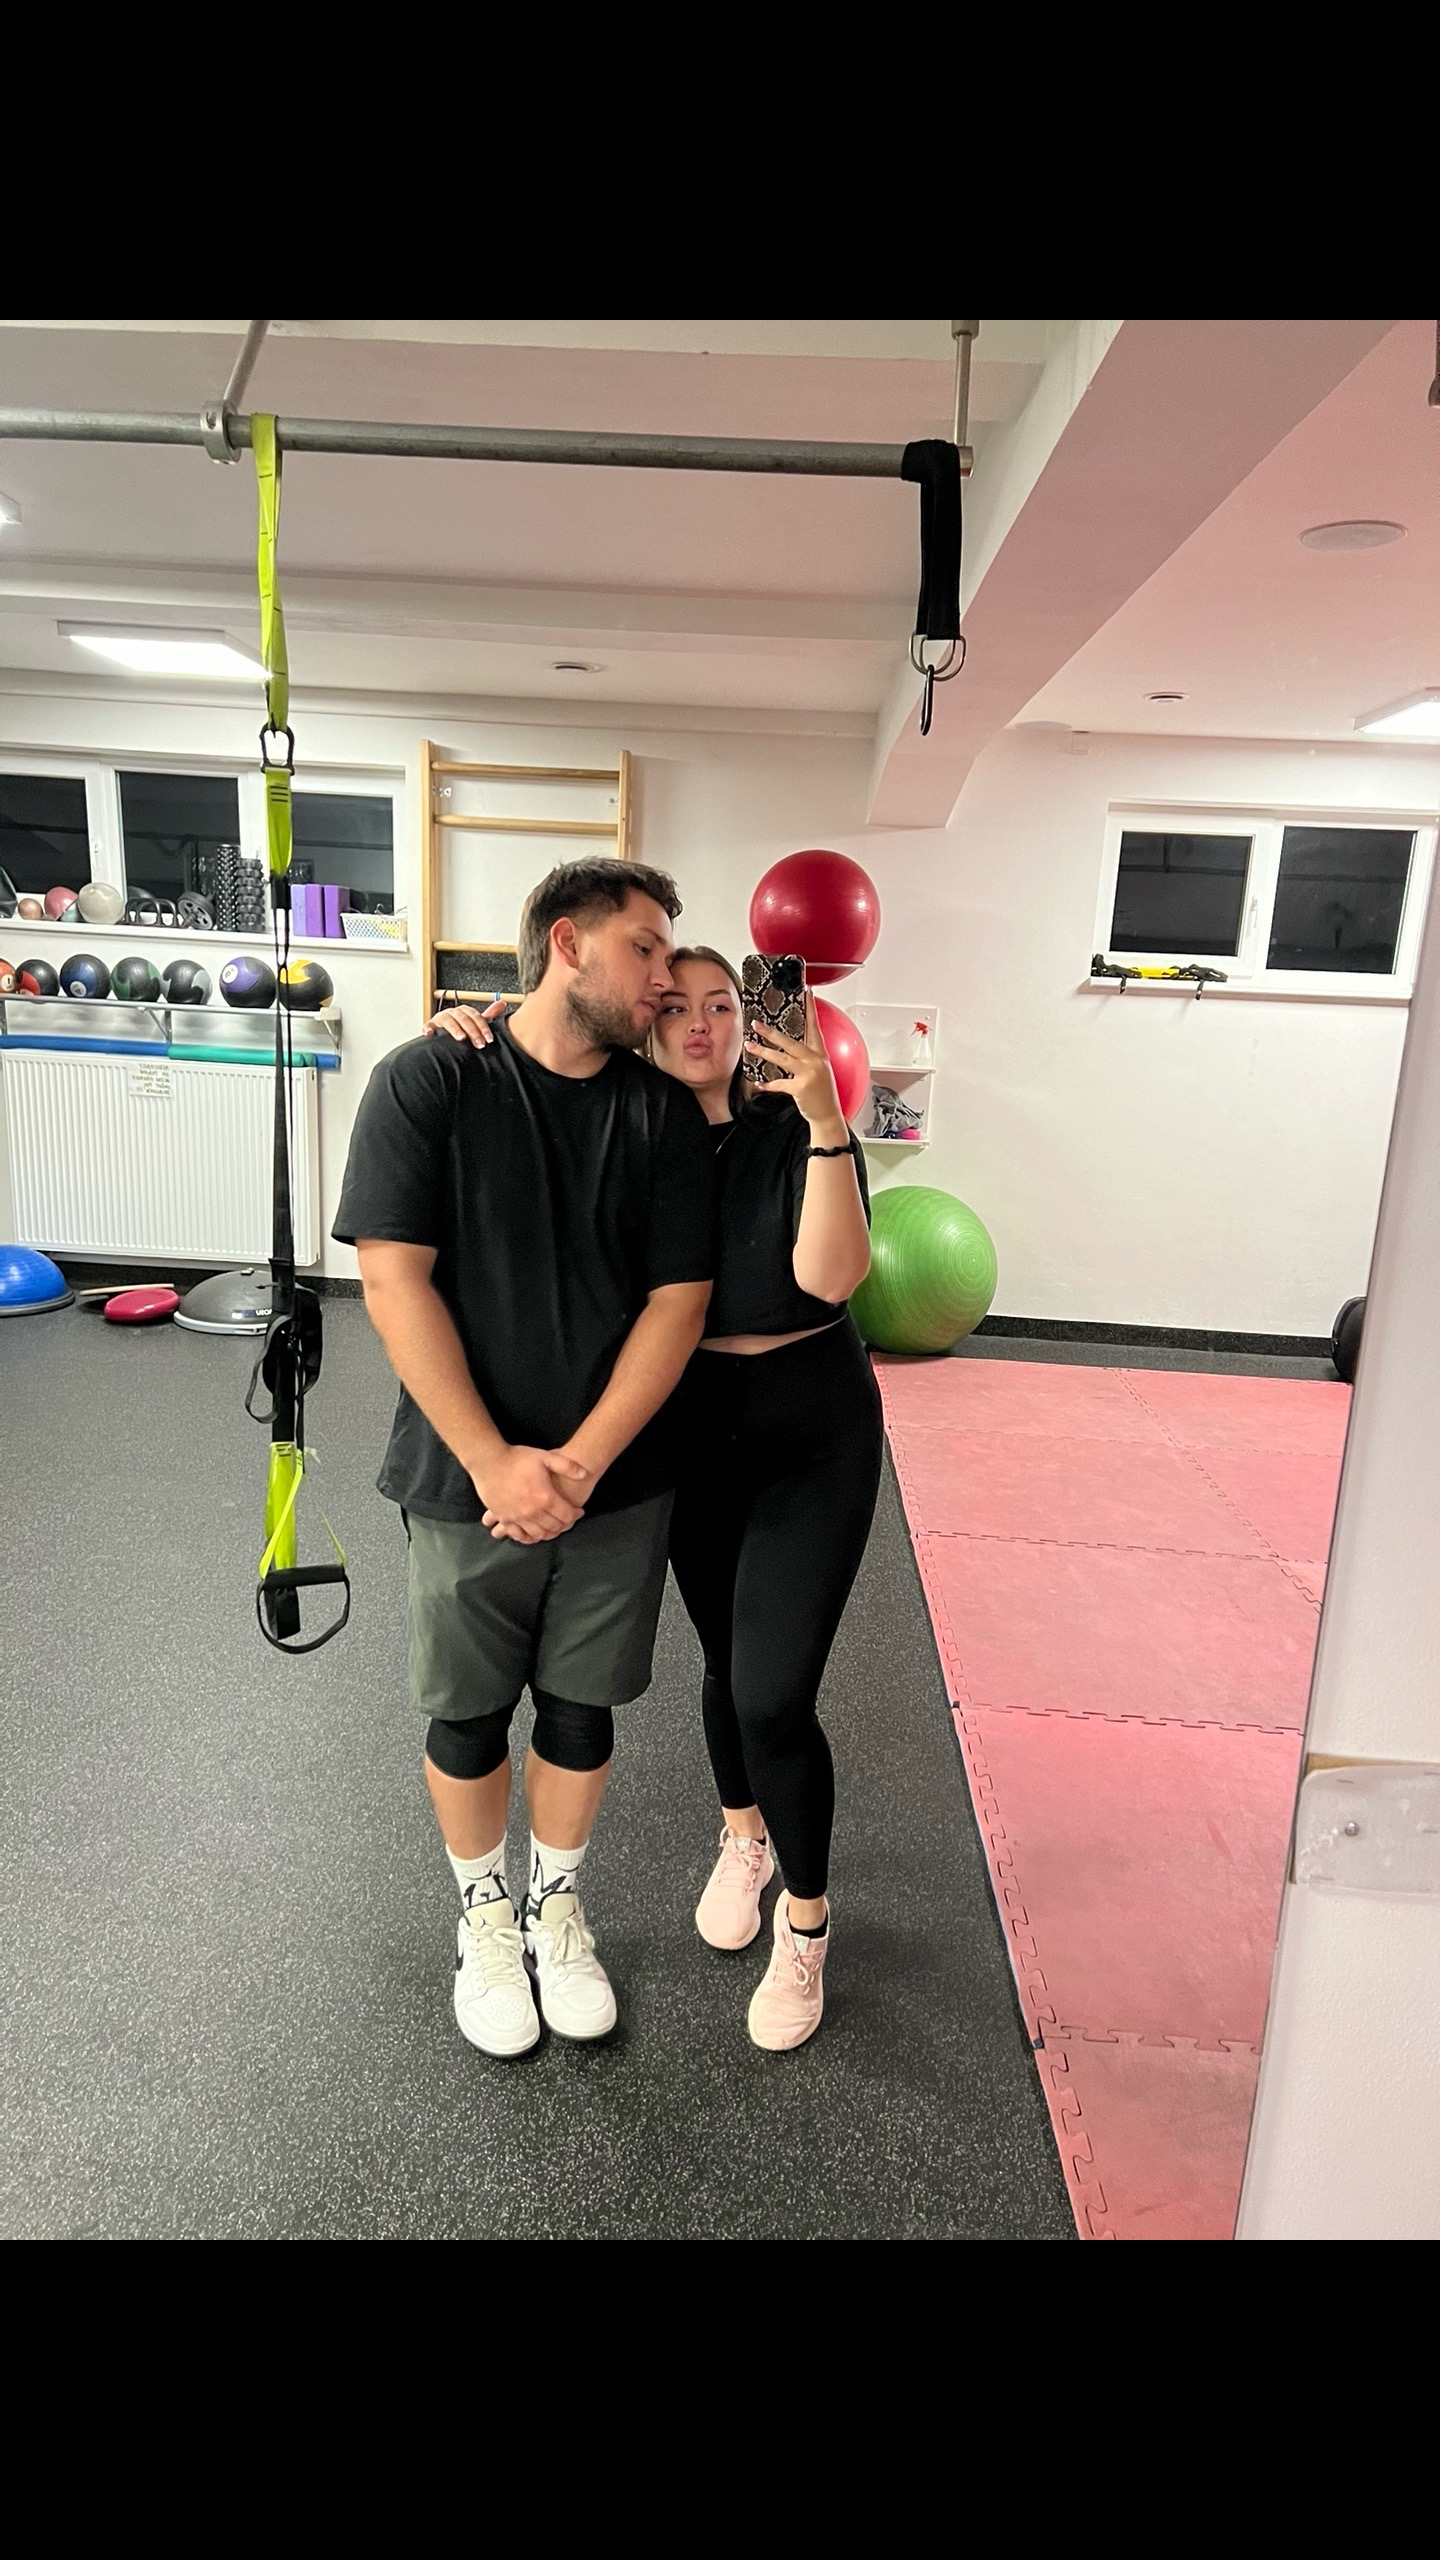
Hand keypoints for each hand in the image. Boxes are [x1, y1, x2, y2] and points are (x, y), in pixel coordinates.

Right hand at [426, 1001, 506, 1047]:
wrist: (442, 1036)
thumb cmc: (460, 1029)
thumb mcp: (474, 1022)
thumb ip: (488, 1015)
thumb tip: (502, 1003)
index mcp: (464, 1011)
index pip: (475, 1016)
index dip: (483, 1027)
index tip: (489, 1039)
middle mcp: (452, 1012)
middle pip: (463, 1018)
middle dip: (473, 1031)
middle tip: (479, 1044)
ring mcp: (440, 1019)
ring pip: (448, 1020)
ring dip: (455, 1029)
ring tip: (461, 1038)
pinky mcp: (430, 1026)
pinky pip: (428, 1026)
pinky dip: (428, 1029)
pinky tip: (431, 1034)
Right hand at [472, 1445, 588, 1541]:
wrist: (488, 1461)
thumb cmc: (517, 1458)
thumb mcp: (545, 1457)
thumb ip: (567, 1465)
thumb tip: (585, 1474)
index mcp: (545, 1498)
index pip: (567, 1516)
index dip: (576, 1515)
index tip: (578, 1511)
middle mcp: (533, 1512)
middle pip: (554, 1527)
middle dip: (564, 1525)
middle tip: (567, 1519)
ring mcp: (517, 1517)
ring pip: (538, 1534)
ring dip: (549, 1533)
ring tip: (553, 1526)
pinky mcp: (504, 1518)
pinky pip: (519, 1535)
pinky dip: (529, 1537)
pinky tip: (533, 1533)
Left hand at [743, 990, 847, 1138]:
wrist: (828, 1115)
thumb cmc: (823, 1094)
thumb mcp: (820, 1071)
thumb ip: (808, 1058)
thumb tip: (790, 1048)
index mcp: (820, 1055)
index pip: (814, 1027)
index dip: (810, 1009)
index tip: (806, 994)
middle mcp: (815, 1061)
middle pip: (790, 1041)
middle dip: (771, 1032)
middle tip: (757, 1024)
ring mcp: (808, 1074)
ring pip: (782, 1058)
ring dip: (763, 1051)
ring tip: (750, 1046)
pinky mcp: (801, 1087)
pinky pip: (779, 1083)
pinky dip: (767, 1084)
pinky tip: (758, 1083)